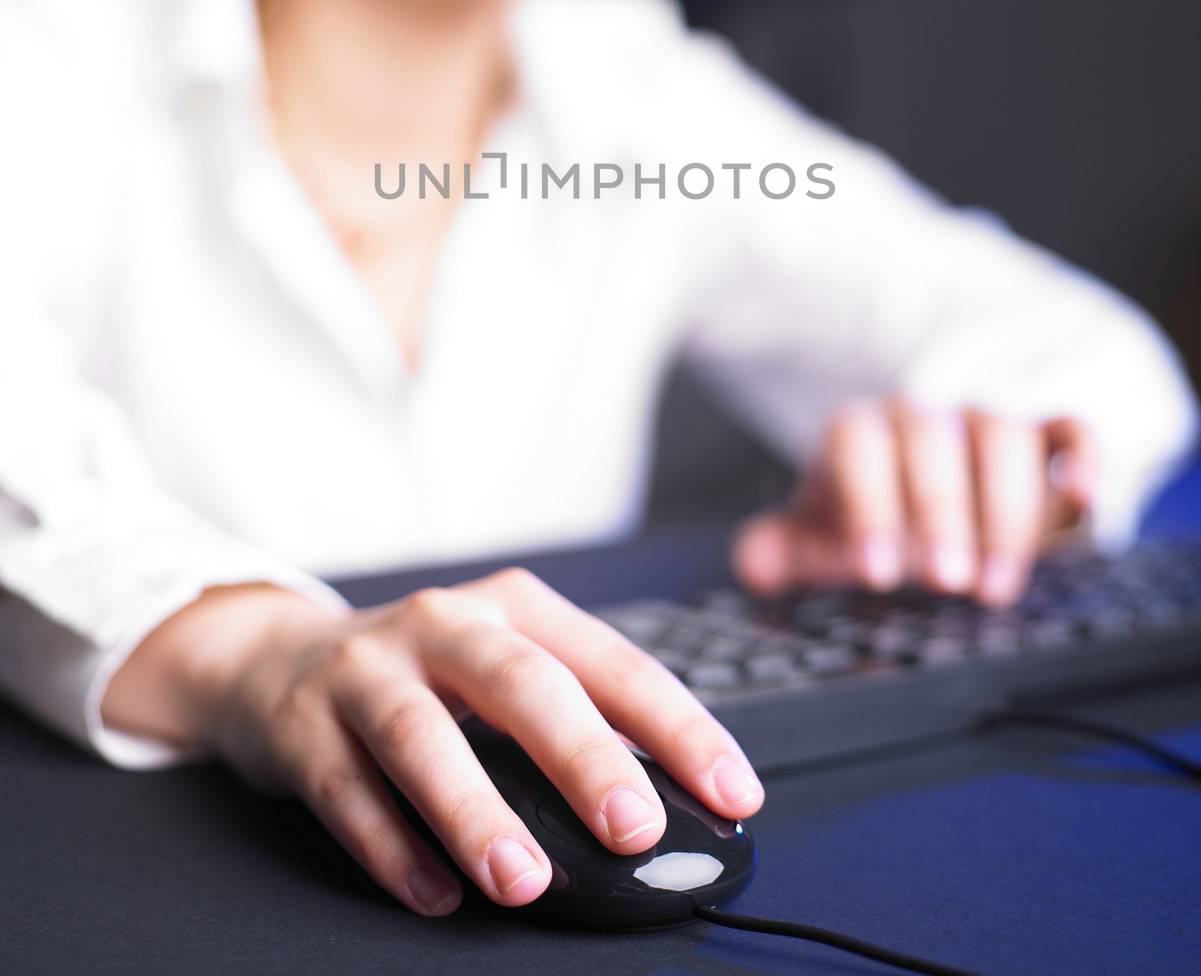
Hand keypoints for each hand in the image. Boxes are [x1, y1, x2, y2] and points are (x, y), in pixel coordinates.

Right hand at [102, 566, 764, 918]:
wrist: (278, 657)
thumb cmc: (425, 673)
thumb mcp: (503, 666)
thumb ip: (575, 715)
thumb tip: (670, 799)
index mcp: (515, 605)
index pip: (612, 661)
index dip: (677, 727)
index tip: (732, 791)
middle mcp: (444, 623)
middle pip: (520, 682)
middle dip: (583, 756)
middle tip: (634, 828)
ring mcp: (368, 669)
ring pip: (422, 735)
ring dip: (476, 811)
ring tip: (523, 880)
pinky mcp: (304, 723)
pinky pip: (348, 789)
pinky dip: (392, 846)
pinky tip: (434, 894)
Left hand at [730, 396, 1096, 605]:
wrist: (933, 493)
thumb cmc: (876, 517)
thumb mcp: (825, 536)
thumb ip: (786, 548)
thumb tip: (754, 562)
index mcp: (862, 433)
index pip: (857, 440)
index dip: (867, 502)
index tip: (874, 573)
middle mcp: (925, 417)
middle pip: (932, 437)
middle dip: (940, 510)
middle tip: (945, 580)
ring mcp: (986, 422)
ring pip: (1002, 431)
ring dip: (1006, 507)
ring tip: (995, 583)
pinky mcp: (1047, 441)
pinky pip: (1070, 428)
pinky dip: (1082, 455)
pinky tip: (1082, 497)